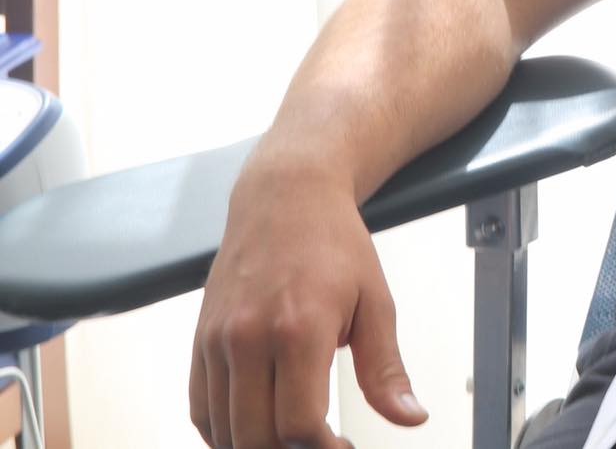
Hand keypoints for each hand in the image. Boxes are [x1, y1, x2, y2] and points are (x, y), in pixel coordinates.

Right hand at [189, 159, 426, 447]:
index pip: (298, 424)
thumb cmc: (336, 245)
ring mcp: (217, 340)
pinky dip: (225, 433)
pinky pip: (200, 409)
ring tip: (295, 438)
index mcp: (299, 328)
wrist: (285, 196)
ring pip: (224, 431)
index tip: (345, 445)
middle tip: (324, 442)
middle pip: (257, 436)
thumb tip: (411, 418)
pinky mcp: (199, 340)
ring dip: (258, 446)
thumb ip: (386, 368)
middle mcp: (247, 338)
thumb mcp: (376, 302)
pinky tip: (258, 427)